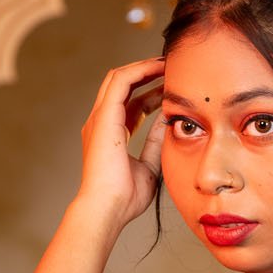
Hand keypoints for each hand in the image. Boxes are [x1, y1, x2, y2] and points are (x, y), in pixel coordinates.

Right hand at [74, 55, 166, 228]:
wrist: (107, 208)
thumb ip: (155, 143)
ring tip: (168, 63)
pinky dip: (140, 70)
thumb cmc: (125, 197)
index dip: (151, 93)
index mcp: (110, 134)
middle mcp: (101, 122)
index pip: (130, 104)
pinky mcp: (103, 116)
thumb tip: (168, 121)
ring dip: (144, 68)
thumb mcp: (149, 166)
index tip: (172, 89)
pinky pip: (121, 81)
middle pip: (123, 86)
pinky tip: (159, 68)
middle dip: (147, 74)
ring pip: (119, 77)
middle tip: (172, 70)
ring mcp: (99, 118)